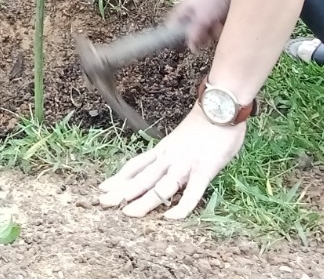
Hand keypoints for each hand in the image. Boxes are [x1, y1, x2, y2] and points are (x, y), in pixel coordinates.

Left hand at [98, 107, 245, 218]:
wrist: (221, 106)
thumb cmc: (207, 121)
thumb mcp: (181, 137)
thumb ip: (174, 150)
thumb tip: (168, 160)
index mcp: (163, 149)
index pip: (136, 165)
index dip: (119, 177)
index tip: (104, 187)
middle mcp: (169, 157)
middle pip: (142, 177)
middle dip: (121, 191)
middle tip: (102, 202)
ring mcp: (185, 164)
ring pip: (160, 186)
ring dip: (143, 200)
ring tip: (127, 213)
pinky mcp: (204, 169)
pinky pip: (192, 192)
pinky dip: (182, 206)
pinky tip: (170, 217)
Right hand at [167, 0, 233, 50]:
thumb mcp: (202, 19)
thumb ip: (195, 34)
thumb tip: (191, 48)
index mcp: (183, 11)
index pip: (171, 27)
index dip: (176, 37)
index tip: (185, 45)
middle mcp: (192, 12)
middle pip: (191, 33)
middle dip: (201, 36)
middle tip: (208, 34)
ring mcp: (204, 13)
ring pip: (206, 31)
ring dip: (214, 32)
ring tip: (219, 24)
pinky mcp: (216, 14)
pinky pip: (216, 27)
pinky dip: (221, 26)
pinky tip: (225, 21)